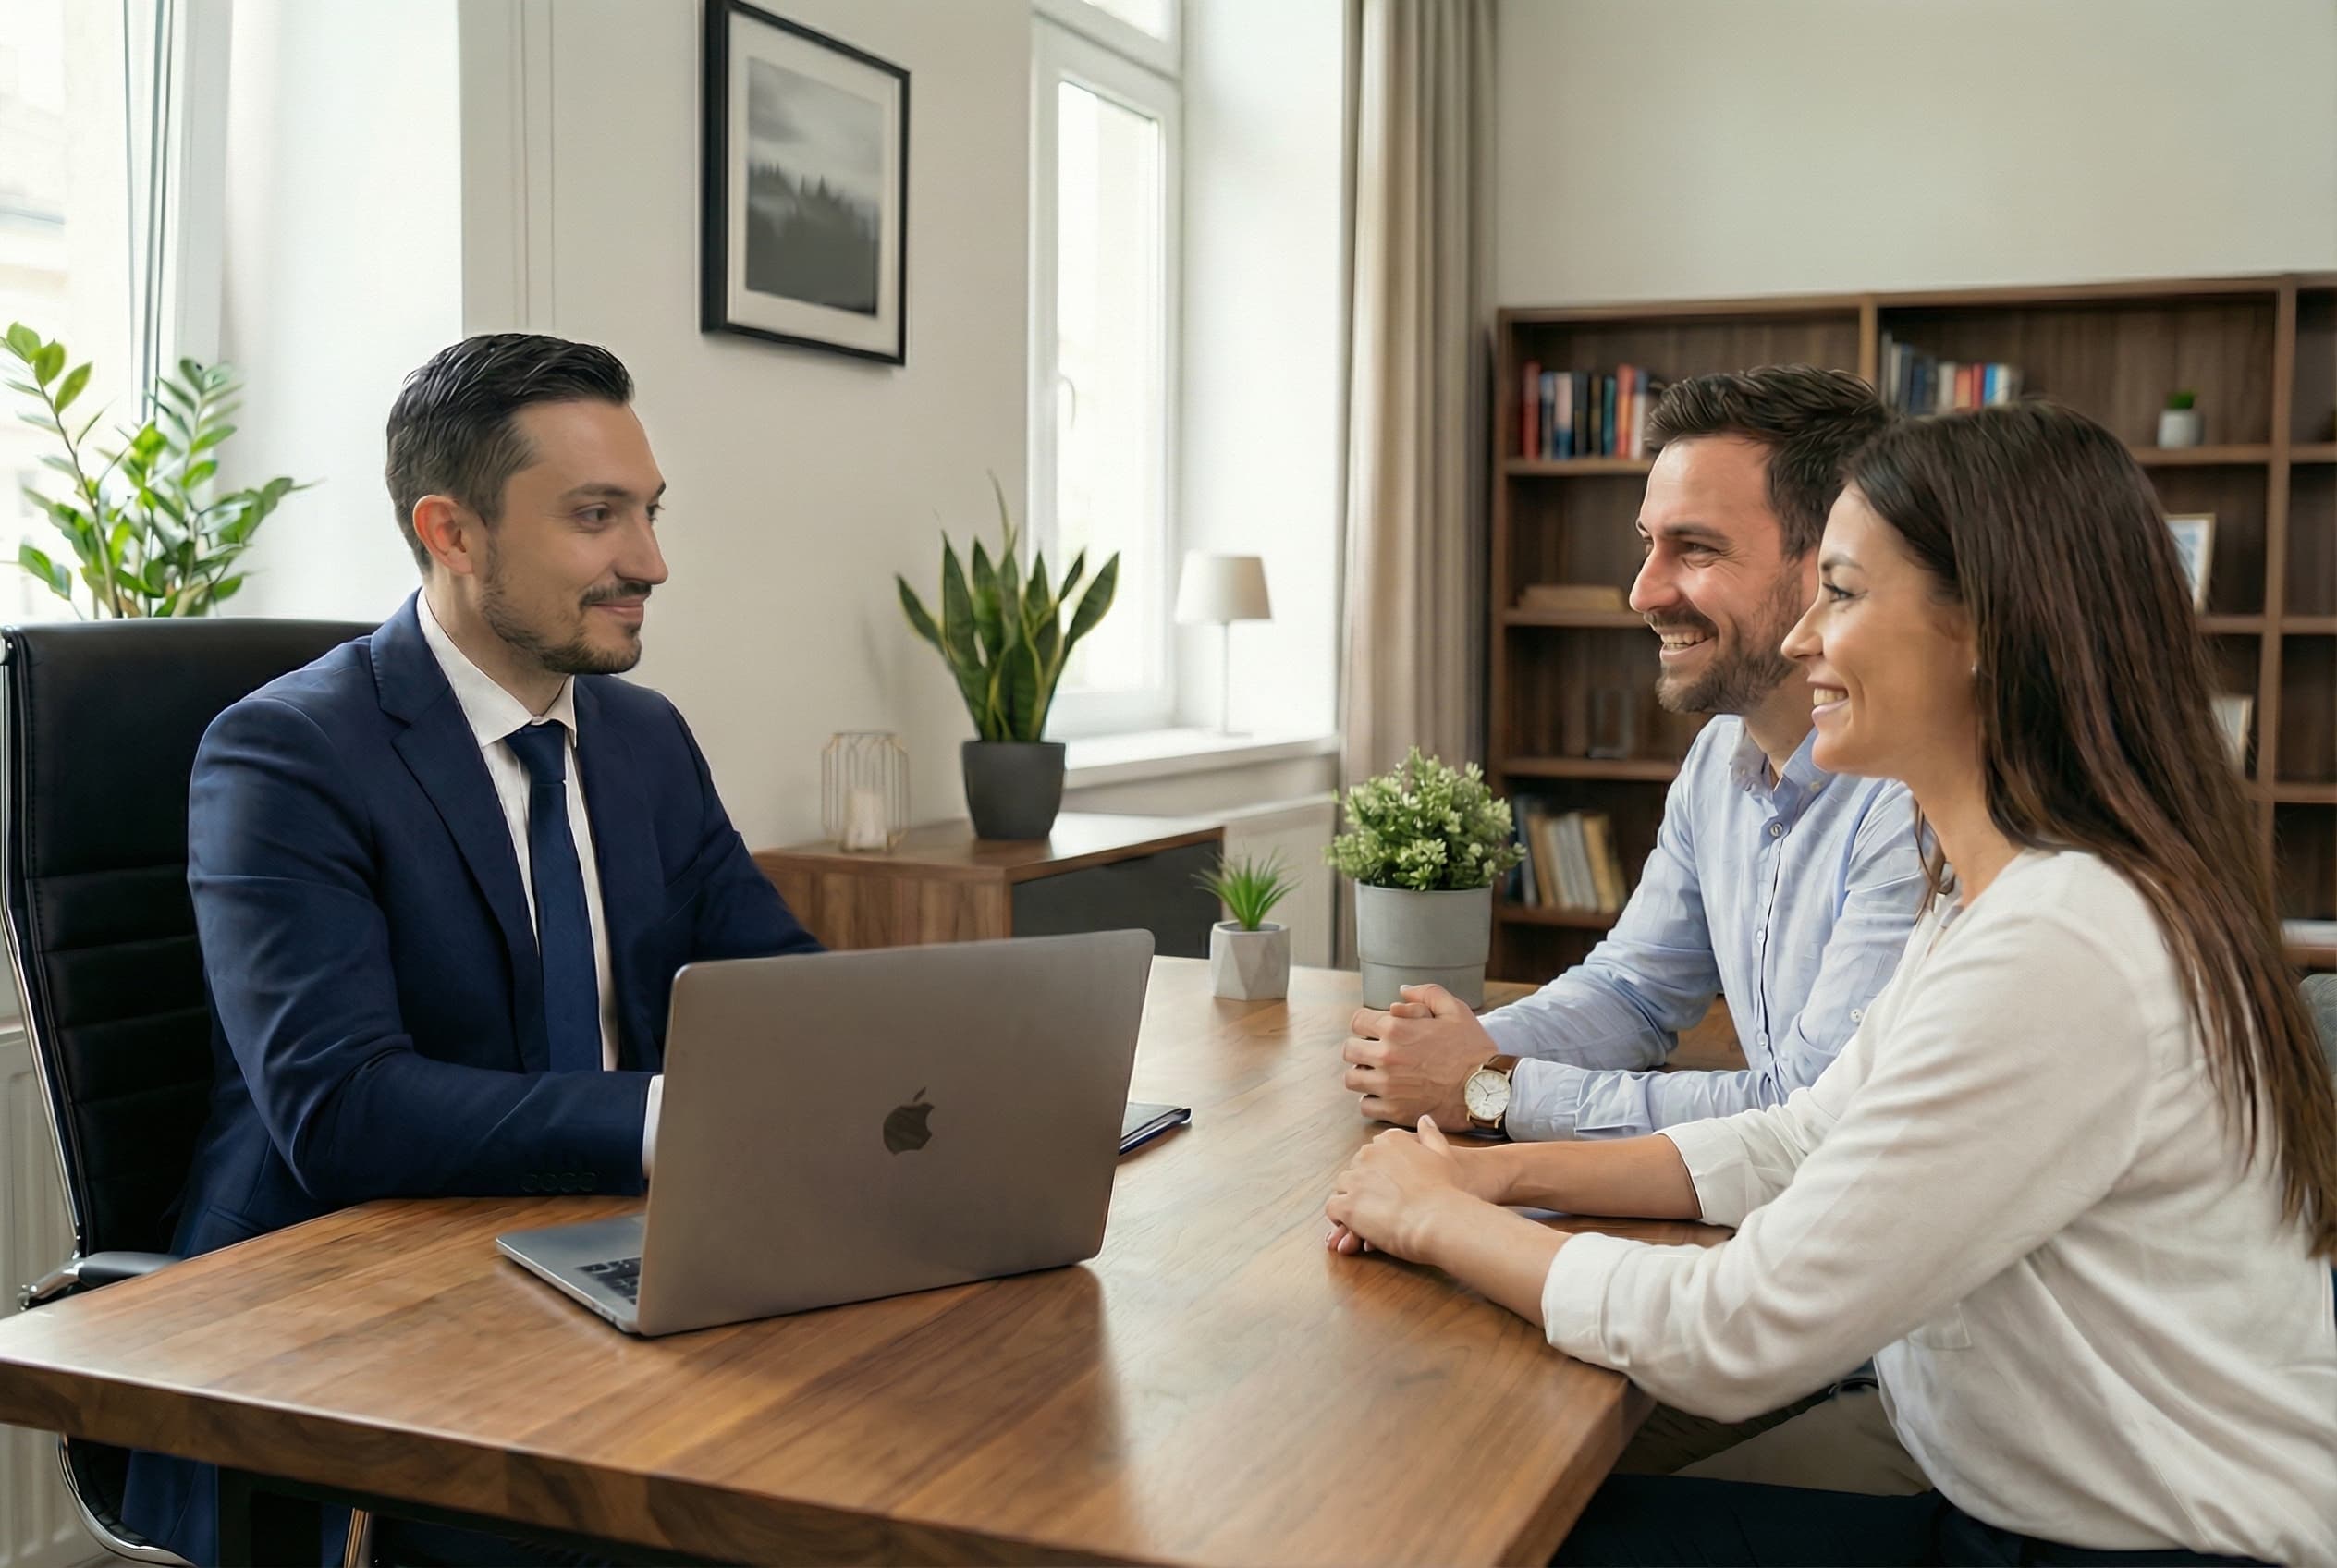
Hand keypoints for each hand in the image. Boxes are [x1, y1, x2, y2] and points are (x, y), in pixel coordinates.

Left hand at [1324, 1117, 1479, 1262]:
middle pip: (1356, 1168)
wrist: (1439, 1219)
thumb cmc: (1447, 1191)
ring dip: (1353, 1200)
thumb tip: (1424, 1119)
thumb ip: (1431, 1135)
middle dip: (1365, 1185)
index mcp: (1390, 1140)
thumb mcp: (1444, 1156)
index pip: (1373, 1152)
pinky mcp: (1347, 1205)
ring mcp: (1355, 1179)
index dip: (1381, 1172)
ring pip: (1343, 1186)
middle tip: (1382, 1204)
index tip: (1393, 1187)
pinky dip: (1341, 1218)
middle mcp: (1368, 1154)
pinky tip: (1356, 1228)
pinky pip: (1333, 1209)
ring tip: (1370, 1217)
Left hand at [1342, 983, 1499, 1128]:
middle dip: (1361, 1049)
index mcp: (1396, 1029)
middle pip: (1349, 1050)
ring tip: (1380, 1075)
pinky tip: (1387, 1095)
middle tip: (1377, 1053)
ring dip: (1364, 1075)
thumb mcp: (1456, 1010)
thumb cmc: (1473, 1049)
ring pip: (1353, 1079)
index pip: (1357, 1021)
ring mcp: (1388, 1086)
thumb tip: (1402, 991)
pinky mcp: (1395, 1111)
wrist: (1487, 1089)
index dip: (1366, 1023)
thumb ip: (1426, 994)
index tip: (1376, 1031)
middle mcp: (1386, 1057)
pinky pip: (1365, 1106)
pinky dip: (1373, 1101)